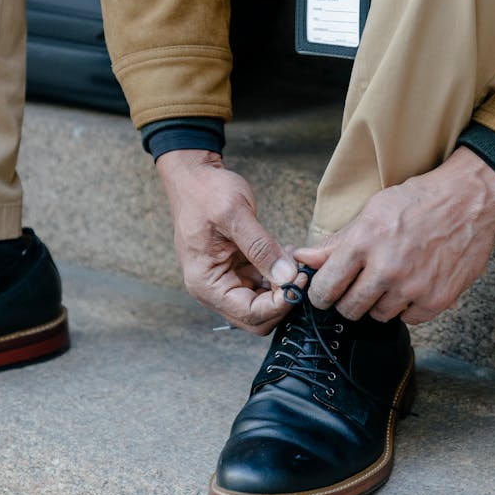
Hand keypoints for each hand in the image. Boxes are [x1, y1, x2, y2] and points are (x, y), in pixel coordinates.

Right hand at [157, 150, 301, 333]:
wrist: (194, 176)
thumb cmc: (206, 192)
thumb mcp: (236, 214)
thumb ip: (262, 248)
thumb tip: (288, 278)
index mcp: (206, 283)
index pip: (250, 313)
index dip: (280, 303)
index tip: (299, 279)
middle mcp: (213, 289)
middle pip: (256, 318)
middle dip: (282, 300)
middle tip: (300, 273)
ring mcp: (224, 281)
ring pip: (262, 304)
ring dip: (282, 288)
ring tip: (295, 260)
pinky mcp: (235, 270)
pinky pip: (261, 285)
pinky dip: (278, 276)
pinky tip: (287, 255)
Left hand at [294, 147, 494, 323]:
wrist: (467, 199)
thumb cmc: (416, 201)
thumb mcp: (370, 213)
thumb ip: (336, 243)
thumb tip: (302, 258)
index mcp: (364, 243)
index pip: (326, 289)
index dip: (321, 294)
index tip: (326, 292)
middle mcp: (387, 268)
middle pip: (349, 309)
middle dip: (349, 300)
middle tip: (360, 284)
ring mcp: (414, 286)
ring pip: (378, 315)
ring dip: (380, 302)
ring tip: (391, 278)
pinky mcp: (438, 299)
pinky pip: (409, 319)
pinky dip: (408, 306)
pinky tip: (412, 284)